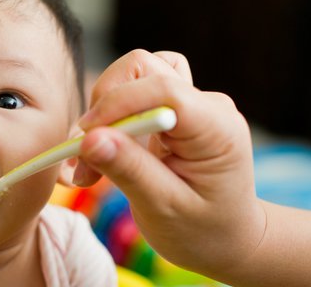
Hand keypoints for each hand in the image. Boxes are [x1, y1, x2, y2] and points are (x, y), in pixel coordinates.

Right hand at [74, 49, 265, 274]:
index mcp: (217, 128)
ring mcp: (192, 104)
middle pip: (144, 69)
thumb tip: (89, 139)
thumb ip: (129, 170)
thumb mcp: (164, 209)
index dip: (117, 103)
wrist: (227, 240)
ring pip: (135, 76)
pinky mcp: (175, 111)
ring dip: (106, 111)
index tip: (84, 139)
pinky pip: (136, 95)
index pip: (164, 87)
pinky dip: (113, 118)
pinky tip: (106, 152)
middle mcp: (207, 105)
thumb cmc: (204, 232)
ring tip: (92, 161)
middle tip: (83, 159)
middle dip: (105, 108)